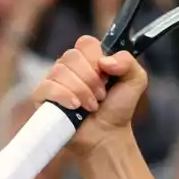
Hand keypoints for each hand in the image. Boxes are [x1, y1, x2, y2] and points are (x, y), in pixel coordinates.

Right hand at [34, 37, 148, 155]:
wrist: (107, 136)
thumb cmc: (118, 108)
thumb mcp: (136, 81)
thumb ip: (128, 62)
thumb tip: (105, 61)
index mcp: (88, 58)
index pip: (86, 43)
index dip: (97, 59)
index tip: (107, 76)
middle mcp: (69, 66)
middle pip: (72, 56)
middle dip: (91, 79)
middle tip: (101, 96)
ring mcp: (54, 80)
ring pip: (60, 71)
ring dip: (82, 91)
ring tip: (91, 106)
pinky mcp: (42, 96)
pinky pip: (47, 87)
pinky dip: (64, 97)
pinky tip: (75, 107)